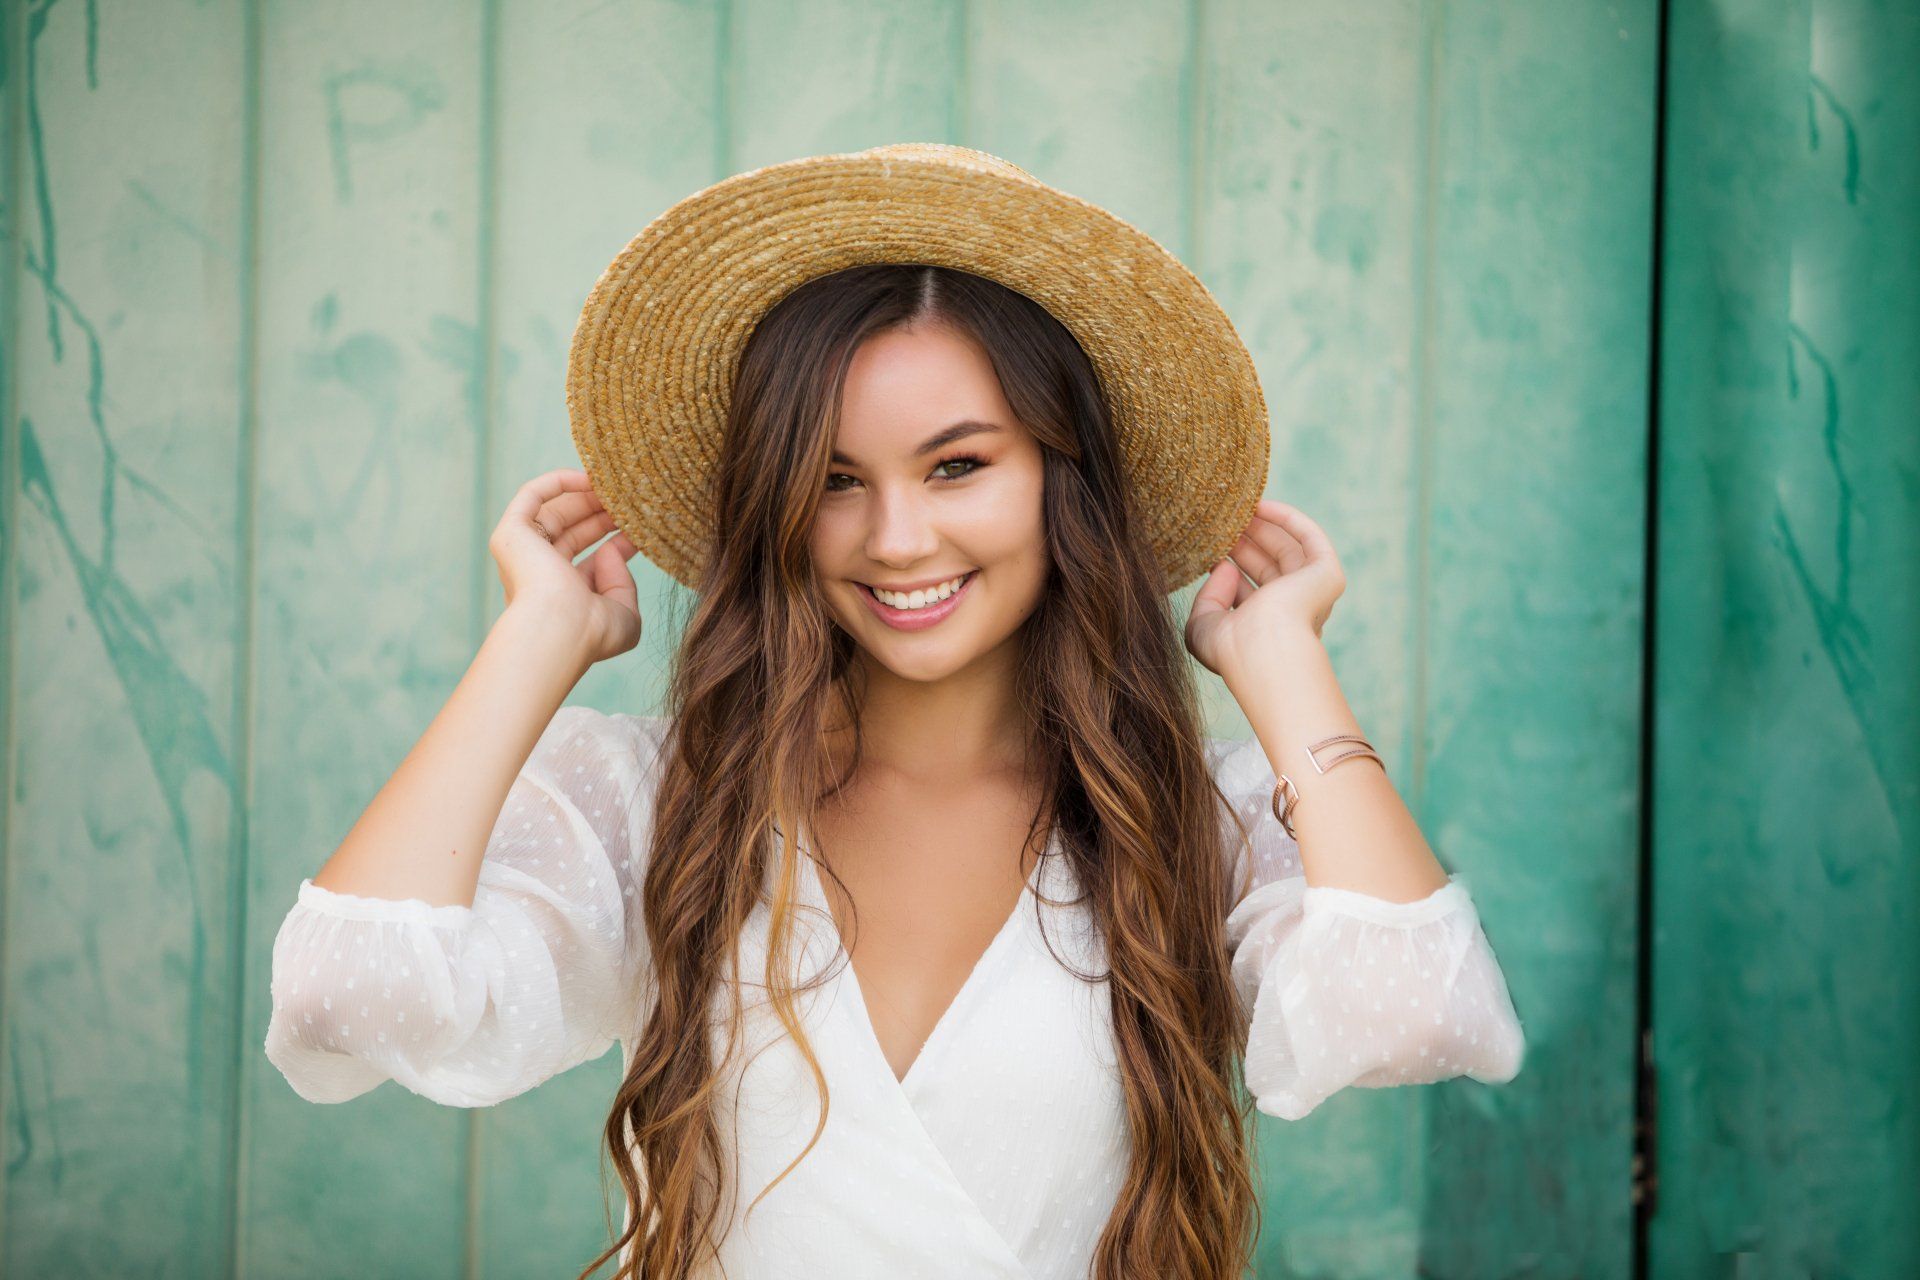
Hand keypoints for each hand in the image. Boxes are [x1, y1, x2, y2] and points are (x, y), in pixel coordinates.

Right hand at [490, 468, 641, 666]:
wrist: (562, 629)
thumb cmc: (593, 631)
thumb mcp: (624, 615)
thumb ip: (624, 584)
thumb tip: (612, 550)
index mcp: (562, 599)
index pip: (591, 562)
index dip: (618, 543)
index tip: (642, 530)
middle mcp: (538, 576)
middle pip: (573, 533)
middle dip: (603, 516)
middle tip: (632, 503)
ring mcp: (522, 554)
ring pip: (554, 513)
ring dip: (586, 497)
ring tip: (617, 487)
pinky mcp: (511, 534)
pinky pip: (531, 496)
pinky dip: (558, 482)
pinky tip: (589, 478)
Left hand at [1185, 499, 1345, 680]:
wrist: (1261, 649)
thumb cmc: (1230, 648)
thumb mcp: (1204, 625)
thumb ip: (1209, 597)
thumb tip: (1225, 567)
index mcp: (1269, 631)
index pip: (1250, 593)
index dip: (1229, 569)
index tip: (1207, 550)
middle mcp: (1294, 613)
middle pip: (1268, 567)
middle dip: (1243, 543)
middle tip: (1219, 524)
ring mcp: (1312, 594)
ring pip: (1287, 550)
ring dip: (1261, 528)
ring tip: (1233, 510)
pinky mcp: (1327, 575)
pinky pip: (1309, 538)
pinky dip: (1287, 518)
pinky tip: (1260, 505)